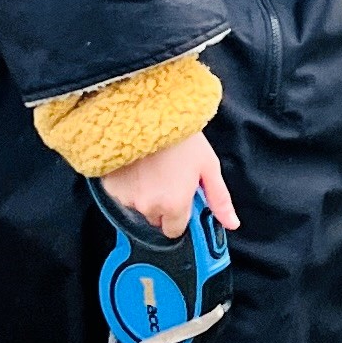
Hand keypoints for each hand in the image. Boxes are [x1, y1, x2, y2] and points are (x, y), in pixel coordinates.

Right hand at [100, 129, 237, 238]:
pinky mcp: (109, 187)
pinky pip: (120, 194)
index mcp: (174, 206)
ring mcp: (125, 198)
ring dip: (144, 194)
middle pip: (155, 219)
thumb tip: (232, 223)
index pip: (175, 231)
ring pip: (137, 206)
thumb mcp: (208, 166)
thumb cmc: (181, 136)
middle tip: (167, 178)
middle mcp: (148, 207)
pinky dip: (127, 185)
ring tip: (151, 167)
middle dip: (162, 206)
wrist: (147, 111)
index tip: (181, 200)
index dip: (180, 216)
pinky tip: (136, 165)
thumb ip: (219, 200)